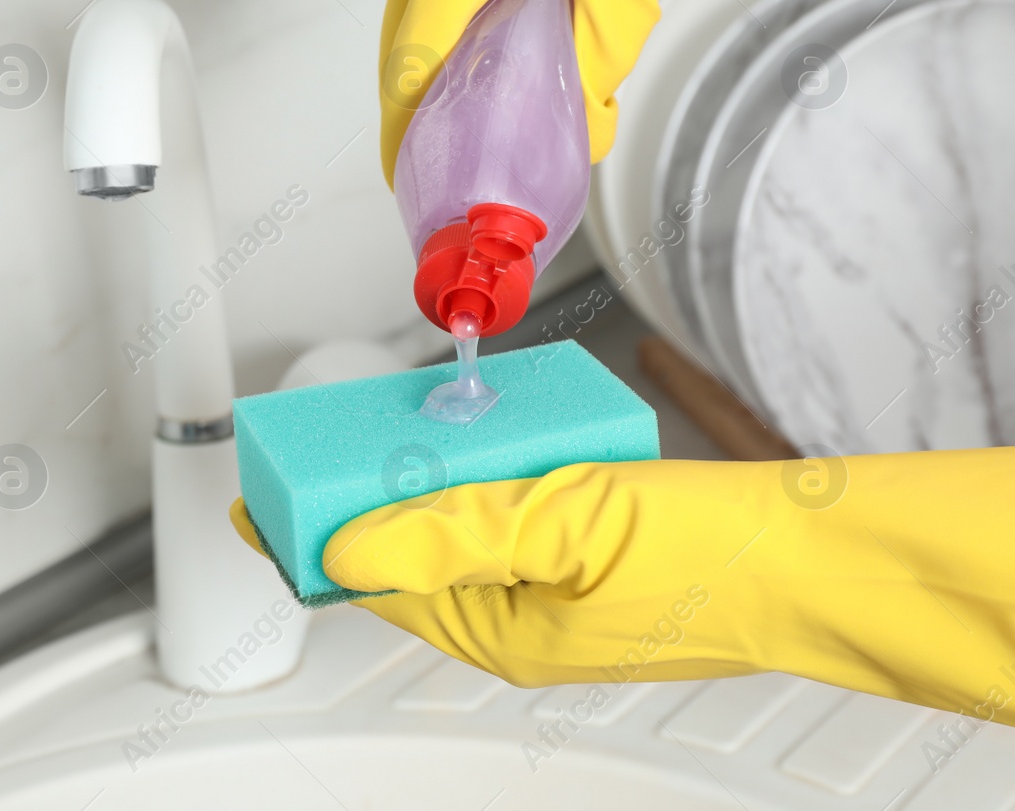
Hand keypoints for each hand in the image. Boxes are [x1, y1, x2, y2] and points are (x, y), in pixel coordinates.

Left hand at [233, 450, 1014, 722]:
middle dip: (347, 512)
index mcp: (494, 629)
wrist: (810, 554)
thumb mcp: (562, 530)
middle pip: (399, 561)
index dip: (304, 542)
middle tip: (310, 455)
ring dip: (407, 489)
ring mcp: (548, 589)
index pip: (368, 586)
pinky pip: (500, 518)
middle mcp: (512, 618)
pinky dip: (470, 479)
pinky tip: (469, 436)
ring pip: (448, 535)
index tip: (255, 503)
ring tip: (373, 437)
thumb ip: (449, 535)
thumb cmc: (704, 555)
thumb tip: (342, 550)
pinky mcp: (582, 553)